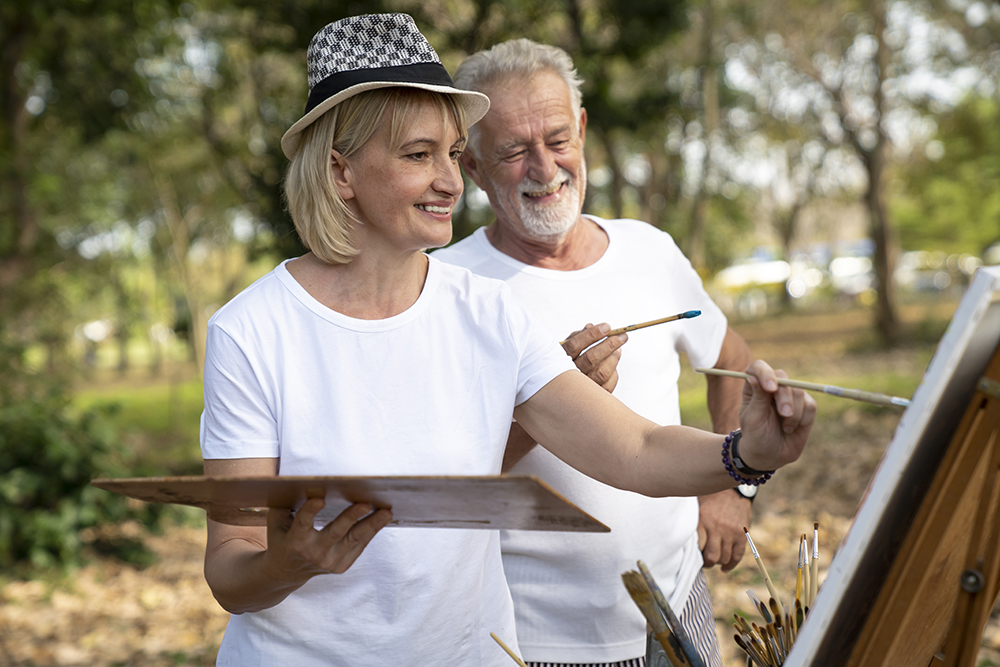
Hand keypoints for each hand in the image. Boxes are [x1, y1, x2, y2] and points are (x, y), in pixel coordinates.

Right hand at [263, 499, 391, 582]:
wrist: (287, 571)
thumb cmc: (283, 539)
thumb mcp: (277, 523)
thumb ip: (284, 505)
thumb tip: (298, 482)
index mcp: (295, 541)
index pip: (303, 523)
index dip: (310, 511)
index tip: (319, 498)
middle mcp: (313, 554)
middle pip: (336, 532)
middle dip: (351, 517)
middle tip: (366, 503)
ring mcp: (329, 562)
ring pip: (354, 539)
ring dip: (372, 524)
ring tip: (386, 511)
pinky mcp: (341, 566)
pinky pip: (360, 545)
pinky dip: (371, 531)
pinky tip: (382, 518)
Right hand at [560, 323, 626, 392]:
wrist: (559, 391)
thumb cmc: (563, 365)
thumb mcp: (565, 349)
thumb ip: (577, 337)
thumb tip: (591, 326)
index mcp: (560, 360)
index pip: (575, 345)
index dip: (592, 335)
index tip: (606, 327)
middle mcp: (568, 375)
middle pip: (591, 358)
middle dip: (609, 345)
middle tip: (622, 337)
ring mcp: (580, 388)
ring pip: (601, 372)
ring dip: (614, 359)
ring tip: (619, 349)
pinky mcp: (591, 398)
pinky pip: (607, 387)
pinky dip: (613, 375)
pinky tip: (613, 367)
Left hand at [697, 490, 751, 571]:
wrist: (733, 489)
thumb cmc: (709, 498)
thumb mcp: (696, 506)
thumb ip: (692, 523)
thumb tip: (680, 542)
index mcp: (702, 520)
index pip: (697, 546)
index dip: (694, 555)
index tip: (692, 556)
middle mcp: (717, 528)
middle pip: (711, 556)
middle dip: (707, 563)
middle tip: (704, 562)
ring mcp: (731, 532)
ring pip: (724, 558)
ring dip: (718, 563)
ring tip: (714, 561)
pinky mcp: (742, 534)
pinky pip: (737, 555)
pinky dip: (731, 564)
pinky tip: (725, 568)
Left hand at [737, 360, 816, 471]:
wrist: (770, 455)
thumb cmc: (756, 435)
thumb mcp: (753, 418)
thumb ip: (757, 397)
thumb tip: (752, 376)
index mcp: (754, 386)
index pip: (759, 367)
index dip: (765, 373)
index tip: (771, 388)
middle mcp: (773, 387)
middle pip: (783, 377)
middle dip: (785, 397)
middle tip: (784, 414)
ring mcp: (790, 395)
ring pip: (799, 392)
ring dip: (794, 412)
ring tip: (785, 427)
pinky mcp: (806, 406)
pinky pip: (811, 406)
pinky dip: (803, 419)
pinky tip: (792, 428)